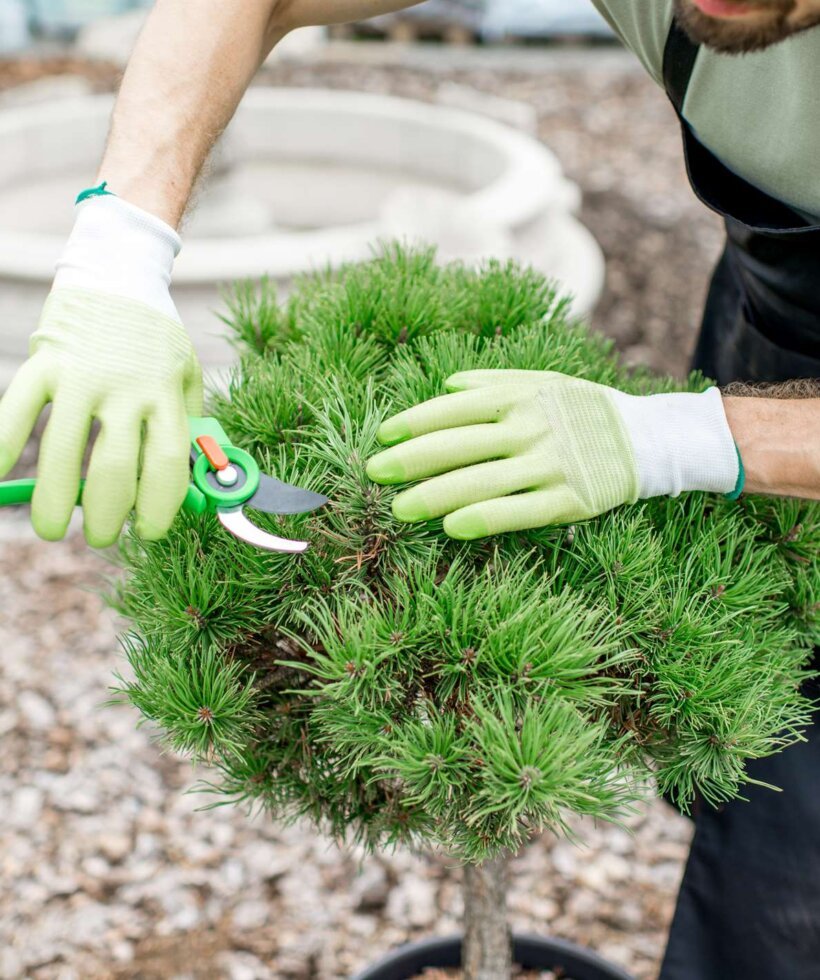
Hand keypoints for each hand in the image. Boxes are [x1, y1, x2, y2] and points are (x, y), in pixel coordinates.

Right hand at [0, 194, 202, 546]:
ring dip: (55, 501)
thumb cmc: (156, 334)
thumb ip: (188, 424)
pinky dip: (3, 445)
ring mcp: (83, 373)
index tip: (151, 531)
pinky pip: (18, 409)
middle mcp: (126, 386)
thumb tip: (194, 481)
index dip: (159, 508)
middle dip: (107, 516)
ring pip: (64, 451)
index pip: (166, 465)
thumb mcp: (186, 374)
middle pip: (115, 470)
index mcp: (166, 393)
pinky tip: (0, 476)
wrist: (120, 267)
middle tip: (102, 536)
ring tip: (53, 528)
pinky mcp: (47, 359)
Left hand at [367, 369, 740, 539]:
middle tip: (375, 473)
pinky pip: (520, 510)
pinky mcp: (571, 499)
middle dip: (411, 459)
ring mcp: (551, 464)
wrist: (650, 436)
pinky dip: (485, 518)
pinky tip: (452, 527)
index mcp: (519, 396)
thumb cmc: (584, 409)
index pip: (454, 408)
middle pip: (458, 444)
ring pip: (481, 480)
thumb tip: (446, 385)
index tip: (383, 436)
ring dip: (435, 494)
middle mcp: (530, 427)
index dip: (415, 422)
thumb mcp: (544, 381)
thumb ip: (494, 381)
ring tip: (399, 509)